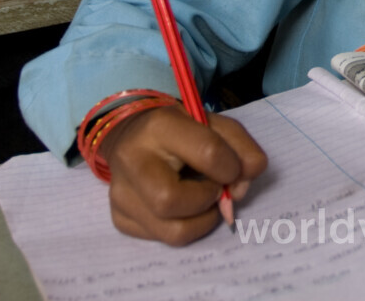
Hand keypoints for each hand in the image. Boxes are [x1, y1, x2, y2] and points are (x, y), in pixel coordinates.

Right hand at [101, 105, 267, 245]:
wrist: (133, 135)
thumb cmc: (181, 130)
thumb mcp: (215, 125)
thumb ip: (241, 149)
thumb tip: (244, 185)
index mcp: (160, 127)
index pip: (207, 153)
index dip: (231, 167)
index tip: (233, 169)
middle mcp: (132, 161)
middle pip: (171, 201)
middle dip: (207, 200)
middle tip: (215, 188)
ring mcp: (120, 194)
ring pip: (172, 231)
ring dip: (201, 220)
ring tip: (203, 199)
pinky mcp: (120, 218)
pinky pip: (162, 239)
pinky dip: (184, 227)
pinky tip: (183, 207)